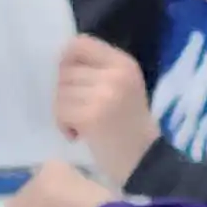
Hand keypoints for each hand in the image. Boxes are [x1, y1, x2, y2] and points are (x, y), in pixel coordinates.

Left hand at [55, 35, 161, 182]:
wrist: (146, 162)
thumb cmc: (130, 126)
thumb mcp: (123, 87)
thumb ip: (97, 70)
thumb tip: (60, 63)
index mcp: (123, 63)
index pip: (80, 44)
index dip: (66, 59)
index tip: (70, 79)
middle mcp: (115, 75)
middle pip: (66, 71)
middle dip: (65, 92)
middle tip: (79, 111)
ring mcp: (104, 96)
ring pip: (60, 91)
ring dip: (63, 111)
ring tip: (79, 124)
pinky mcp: (91, 117)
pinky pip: (61, 111)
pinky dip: (64, 125)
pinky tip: (76, 135)